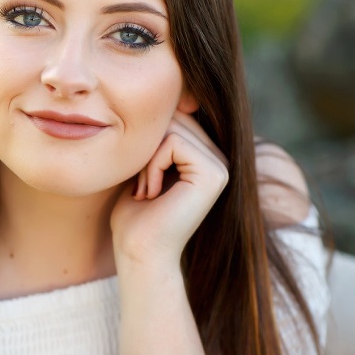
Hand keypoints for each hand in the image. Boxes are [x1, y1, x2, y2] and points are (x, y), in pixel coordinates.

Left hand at [110, 111, 228, 269]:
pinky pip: (173, 143)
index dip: (145, 140)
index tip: (139, 178)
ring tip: (146, 191)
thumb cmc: (133, 215)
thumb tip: (154, 100)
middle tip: (141, 186)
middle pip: (172, 117)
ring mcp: (221, 165)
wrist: (139, 254)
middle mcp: (218, 157)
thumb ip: (154, 136)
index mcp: (204, 154)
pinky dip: (152, 166)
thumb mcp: (142, 165)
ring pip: (171, 128)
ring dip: (145, 159)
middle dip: (145, 148)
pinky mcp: (215, 174)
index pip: (170, 115)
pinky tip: (152, 193)